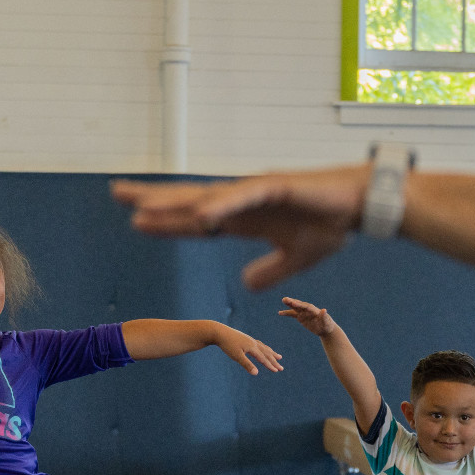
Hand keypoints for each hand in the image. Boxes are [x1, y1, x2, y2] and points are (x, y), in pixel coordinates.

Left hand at [113, 166, 369, 291]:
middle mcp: (243, 201)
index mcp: (245, 219)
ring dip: (174, 202)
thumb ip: (269, 272)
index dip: (167, 223)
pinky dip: (220, 204)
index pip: (197, 222)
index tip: (136, 222)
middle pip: (190, 201)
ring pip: (206, 197)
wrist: (357, 207)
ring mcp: (256, 192)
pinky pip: (242, 197)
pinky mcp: (275, 187)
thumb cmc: (330, 224)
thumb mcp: (295, 259)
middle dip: (154, 199)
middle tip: (116, 194)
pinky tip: (197, 212)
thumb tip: (246, 286)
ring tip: (140, 204)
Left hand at [212, 326, 283, 374]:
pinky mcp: (246, 339)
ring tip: (279, 356)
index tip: (277, 371)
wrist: (219, 332)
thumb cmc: (227, 345)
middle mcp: (254, 343)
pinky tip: (263, 349)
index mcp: (252, 347)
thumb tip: (256, 373)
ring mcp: (250, 340)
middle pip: (267, 353)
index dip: (270, 365)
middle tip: (281, 368)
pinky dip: (264, 348)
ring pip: (264, 348)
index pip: (263, 358)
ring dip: (272, 353)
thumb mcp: (237, 356)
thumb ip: (247, 365)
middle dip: (274, 361)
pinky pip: (259, 344)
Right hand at [278, 297, 337, 337]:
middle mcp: (308, 310)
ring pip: (295, 308)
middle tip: (285, 299)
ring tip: (283, 300)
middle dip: (293, 302)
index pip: (306, 307)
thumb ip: (324, 316)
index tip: (293, 303)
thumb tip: (324, 310)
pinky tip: (280, 313)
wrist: (325, 329)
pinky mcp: (301, 317)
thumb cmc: (327, 325)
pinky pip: (292, 314)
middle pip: (299, 305)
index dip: (300, 305)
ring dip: (289, 304)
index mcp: (314, 310)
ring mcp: (304, 313)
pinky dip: (287, 313)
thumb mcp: (326, 322)